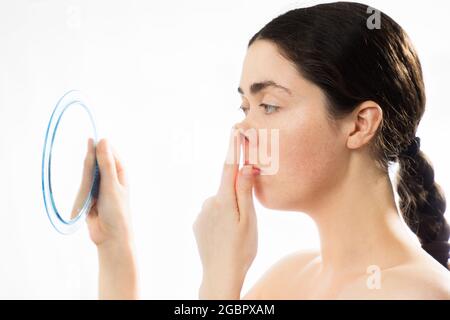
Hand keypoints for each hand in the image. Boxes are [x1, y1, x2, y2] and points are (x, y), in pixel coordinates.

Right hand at [78, 138, 137, 298]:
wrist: (111, 237)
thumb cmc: (117, 211)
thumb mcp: (111, 185)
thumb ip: (105, 163)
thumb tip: (103, 140)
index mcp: (120, 171)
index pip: (108, 151)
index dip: (98, 146)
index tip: (89, 140)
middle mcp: (110, 177)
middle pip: (95, 162)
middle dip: (90, 166)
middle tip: (93, 180)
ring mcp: (99, 186)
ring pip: (87, 175)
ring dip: (86, 183)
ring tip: (95, 200)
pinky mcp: (90, 196)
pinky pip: (82, 188)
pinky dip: (82, 194)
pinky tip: (88, 204)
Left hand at [193, 128, 259, 298]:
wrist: (219, 274)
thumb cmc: (241, 249)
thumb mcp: (249, 220)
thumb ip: (245, 192)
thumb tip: (245, 166)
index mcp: (224, 199)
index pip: (229, 167)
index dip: (233, 149)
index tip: (235, 131)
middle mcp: (209, 202)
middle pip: (226, 187)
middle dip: (237, 193)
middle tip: (245, 219)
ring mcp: (201, 213)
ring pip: (220, 202)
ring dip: (229, 209)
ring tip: (236, 233)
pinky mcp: (197, 224)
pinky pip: (211, 214)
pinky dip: (219, 219)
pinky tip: (224, 236)